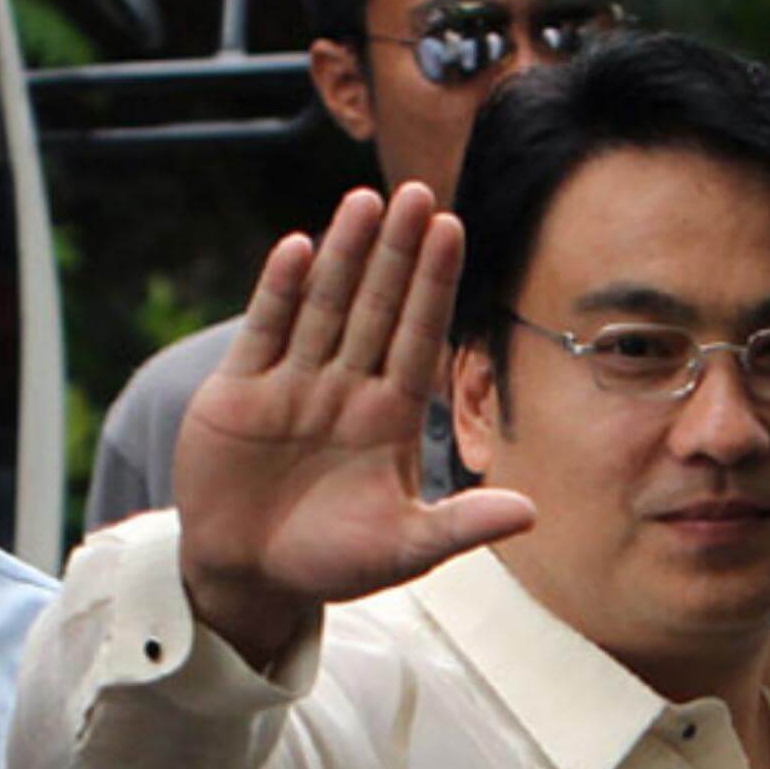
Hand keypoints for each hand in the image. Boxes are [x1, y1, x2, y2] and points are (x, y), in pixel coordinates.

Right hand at [173, 183, 534, 665]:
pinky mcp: (239, 392)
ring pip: (324, 307)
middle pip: (376, 307)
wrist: (250, 576)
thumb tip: (530, 514)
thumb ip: (460, 526)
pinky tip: (298, 248)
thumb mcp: (404, 550)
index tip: (454, 229)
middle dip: (397, 253)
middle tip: (417, 192)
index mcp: (391, 417)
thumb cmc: (333, 562)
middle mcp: (347, 389)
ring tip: (364, 201)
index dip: (435, 284)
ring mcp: (293, 385)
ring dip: (343, 255)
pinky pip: (266, 332)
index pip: (419, 336)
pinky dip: (280, 293)